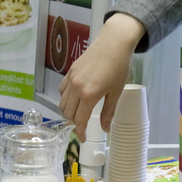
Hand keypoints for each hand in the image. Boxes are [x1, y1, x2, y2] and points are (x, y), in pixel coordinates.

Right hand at [59, 12, 145, 139]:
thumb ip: (108, 112)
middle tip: (82, 126)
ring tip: (78, 114)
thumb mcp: (116, 92)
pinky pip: (62, 90)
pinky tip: (74, 99)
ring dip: (68, 112)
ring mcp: (71, 79)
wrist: (114, 43)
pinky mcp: (70, 71)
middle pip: (68, 113)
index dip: (80, 132)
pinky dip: (65, 98)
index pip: (79, 120)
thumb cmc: (119, 67)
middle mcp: (76, 88)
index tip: (83, 138)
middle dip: (74, 123)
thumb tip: (105, 129)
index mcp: (89, 95)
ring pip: (62, 103)